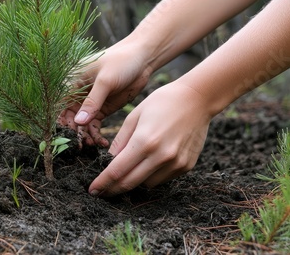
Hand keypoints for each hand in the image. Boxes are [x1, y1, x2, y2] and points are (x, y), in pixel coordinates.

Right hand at [59, 41, 152, 146]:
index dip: (59, 122)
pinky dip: (96, 134)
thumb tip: (78, 122)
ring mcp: (89, 103)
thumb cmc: (120, 61)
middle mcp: (77, 94)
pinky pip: (94, 125)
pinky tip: (102, 142)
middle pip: (68, 118)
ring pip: (81, 125)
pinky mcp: (101, 109)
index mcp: (71, 82)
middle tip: (79, 146)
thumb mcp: (106, 81)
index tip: (63, 137)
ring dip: (84, 136)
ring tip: (92, 146)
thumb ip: (92, 102)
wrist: (142, 58)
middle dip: (72, 133)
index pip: (59, 105)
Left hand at [88, 82, 211, 196]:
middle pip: (130, 183)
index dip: (103, 183)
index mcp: (144, 141)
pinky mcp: (186, 166)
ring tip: (127, 170)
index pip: (117, 171)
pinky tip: (148, 163)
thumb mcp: (134, 117)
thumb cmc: (161, 102)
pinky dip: (151, 175)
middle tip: (101, 191)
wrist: (197, 99)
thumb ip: (120, 142)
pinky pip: (162, 178)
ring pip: (146, 184)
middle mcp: (161, 156)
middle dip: (113, 189)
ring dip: (133, 180)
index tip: (92, 190)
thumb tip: (107, 163)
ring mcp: (176, 163)